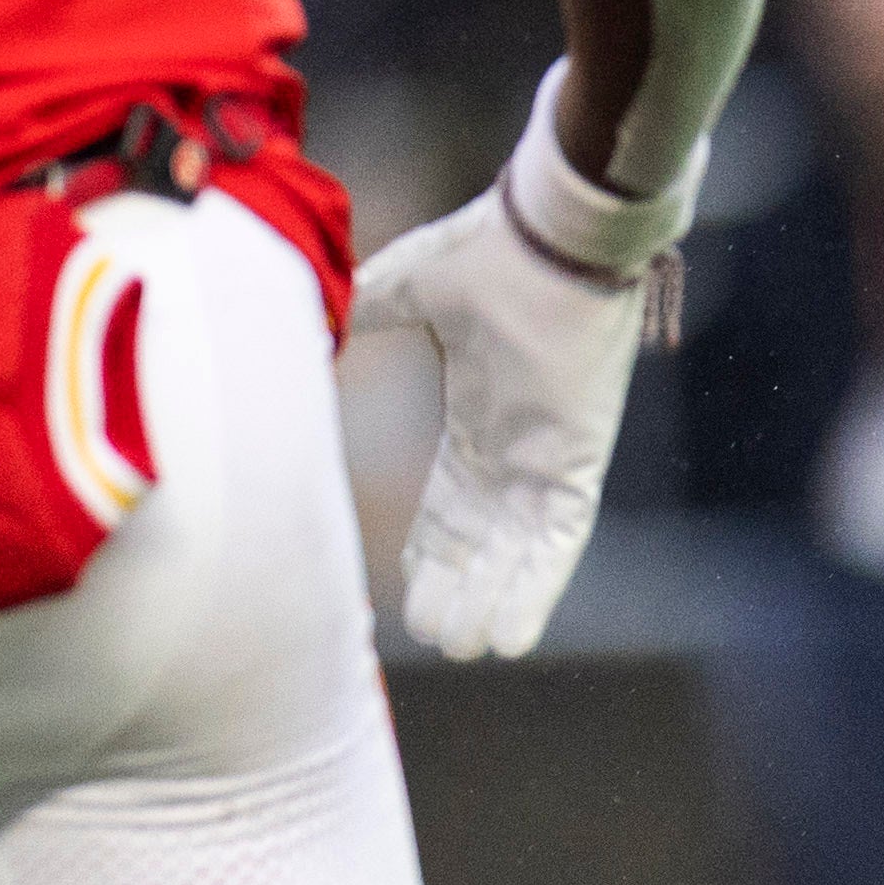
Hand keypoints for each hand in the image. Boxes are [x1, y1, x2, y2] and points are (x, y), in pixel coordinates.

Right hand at [351, 181, 651, 657]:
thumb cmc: (486, 251)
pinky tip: (510, 635)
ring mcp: (549, 456)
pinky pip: (556, 543)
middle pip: (482, 536)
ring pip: (517, 552)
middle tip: (430, 638)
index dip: (433, 544)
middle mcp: (516, 445)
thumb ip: (365, 311)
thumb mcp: (406, 288)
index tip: (409, 589)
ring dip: (491, 599)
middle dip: (457, 586)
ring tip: (462, 649)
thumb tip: (306, 328)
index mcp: (481, 412)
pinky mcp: (577, 461)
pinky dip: (534, 589)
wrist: (553, 234)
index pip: (454, 497)